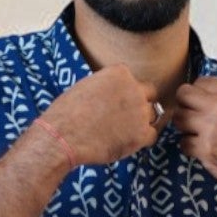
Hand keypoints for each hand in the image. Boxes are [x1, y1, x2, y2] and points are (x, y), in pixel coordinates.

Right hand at [40, 66, 160, 166]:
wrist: (64, 136)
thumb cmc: (67, 113)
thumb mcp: (87, 86)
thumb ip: (106, 87)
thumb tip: (110, 95)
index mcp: (120, 73)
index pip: (134, 81)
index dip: (127, 94)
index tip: (118, 105)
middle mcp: (135, 88)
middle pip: (149, 96)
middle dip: (139, 106)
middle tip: (125, 119)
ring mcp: (141, 111)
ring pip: (152, 115)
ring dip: (141, 124)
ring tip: (122, 133)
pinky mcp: (142, 133)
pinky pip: (152, 135)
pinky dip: (142, 141)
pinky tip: (126, 143)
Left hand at [166, 77, 216, 194]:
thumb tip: (202, 94)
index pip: (199, 82)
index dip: (197, 95)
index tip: (202, 106)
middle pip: (183, 95)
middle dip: (184, 107)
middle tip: (193, 119)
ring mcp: (210, 126)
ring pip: (179, 118)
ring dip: (185, 127)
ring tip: (198, 135)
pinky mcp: (205, 148)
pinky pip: (183, 142)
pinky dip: (190, 147)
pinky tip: (203, 150)